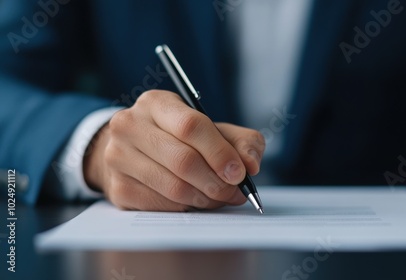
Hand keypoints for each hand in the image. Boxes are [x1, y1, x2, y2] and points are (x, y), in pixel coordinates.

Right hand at [83, 90, 264, 210]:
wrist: (132, 150)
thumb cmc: (179, 138)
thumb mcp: (212, 128)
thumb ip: (241, 141)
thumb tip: (251, 165)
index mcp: (155, 103)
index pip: (190, 126)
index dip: (219, 152)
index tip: (239, 173)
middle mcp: (130, 125)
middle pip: (183, 160)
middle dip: (216, 182)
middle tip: (235, 192)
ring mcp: (118, 157)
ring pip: (173, 187)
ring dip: (205, 198)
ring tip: (220, 198)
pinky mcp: (117, 187)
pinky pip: (161, 205)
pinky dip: (187, 208)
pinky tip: (196, 202)